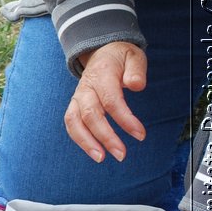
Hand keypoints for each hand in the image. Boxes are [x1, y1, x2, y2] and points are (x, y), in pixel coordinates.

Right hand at [64, 42, 146, 162]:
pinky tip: (94, 151)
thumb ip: (136, 69)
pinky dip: (79, 139)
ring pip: (74, 121)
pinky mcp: (75, 105)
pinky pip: (71, 124)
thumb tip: (136, 85)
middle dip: (105, 136)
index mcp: (102, 74)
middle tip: (121, 154)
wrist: (101, 52)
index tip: (140, 135)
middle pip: (91, 114)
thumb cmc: (120, 57)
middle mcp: (86, 87)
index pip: (110, 100)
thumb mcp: (133, 56)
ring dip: (86, 142)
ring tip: (101, 158)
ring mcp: (78, 97)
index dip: (124, 119)